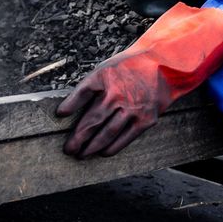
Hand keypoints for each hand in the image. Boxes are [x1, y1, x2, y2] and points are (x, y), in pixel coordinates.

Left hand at [55, 3, 222, 158]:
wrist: (163, 67)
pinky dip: (113, 147)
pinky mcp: (145, 119)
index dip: (70, 104)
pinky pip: (126, 137)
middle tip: (68, 149)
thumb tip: (67, 109)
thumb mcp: (105, 69)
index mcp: (104, 78)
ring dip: (92, 146)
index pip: (82, 93)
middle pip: (92, 119)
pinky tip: (102, 153)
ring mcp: (132, 108)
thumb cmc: (129, 68)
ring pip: (107, 133)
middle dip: (78, 137)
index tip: (59, 115)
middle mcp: (117, 94)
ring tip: (81, 154)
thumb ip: (89, 87)